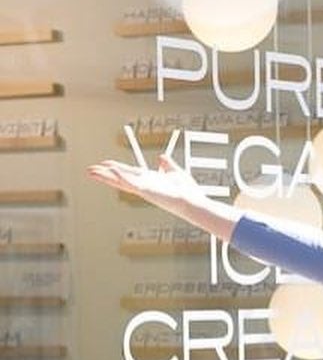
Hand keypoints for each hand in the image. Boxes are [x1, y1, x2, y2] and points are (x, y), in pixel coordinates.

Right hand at [87, 154, 239, 240]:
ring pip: (122, 181)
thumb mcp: (176, 173)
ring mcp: (145, 190)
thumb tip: (162, 157)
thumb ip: (168, 165)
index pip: (129, 173)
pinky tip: (112, 171)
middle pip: (121, 178)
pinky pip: (132, 183)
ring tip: (92, 171)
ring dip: (107, 176)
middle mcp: (145, 186)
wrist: (194, 202)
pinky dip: (123, 176)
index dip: (117, 168)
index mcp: (150, 181)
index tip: (105, 164)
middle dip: (105, 174)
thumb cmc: (189, 193)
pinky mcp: (148, 192)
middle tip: (90, 169)